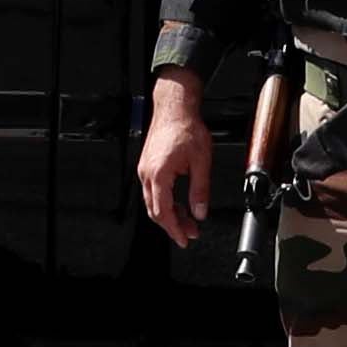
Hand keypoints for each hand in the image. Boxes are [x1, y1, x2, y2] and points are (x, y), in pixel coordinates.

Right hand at [138, 77, 217, 244]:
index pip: (163, 212)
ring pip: (153, 202)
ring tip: (188, 220)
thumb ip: (200, 190)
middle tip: (191, 233)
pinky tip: (180, 204)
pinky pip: (153, 191)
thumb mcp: (201, 161)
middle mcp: (147, 174)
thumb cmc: (186, 128)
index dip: (174, 229)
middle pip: (155, 211)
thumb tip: (200, 212)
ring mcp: (145, 169)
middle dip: (173, 225)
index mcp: (159, 174)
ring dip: (170, 214)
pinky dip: (165, 202)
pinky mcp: (147, 165)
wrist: (174, 107)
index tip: (184, 239)